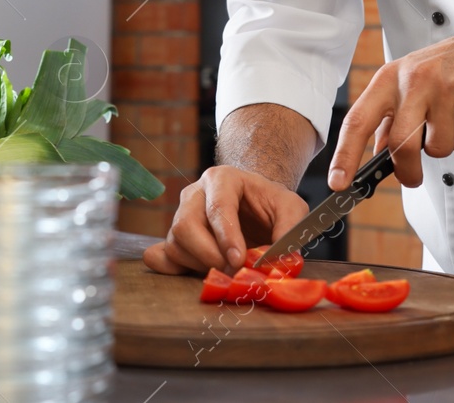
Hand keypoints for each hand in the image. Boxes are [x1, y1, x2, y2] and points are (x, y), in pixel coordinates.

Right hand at [142, 165, 309, 275]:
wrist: (255, 205)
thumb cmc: (270, 203)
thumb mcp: (291, 208)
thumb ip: (290, 228)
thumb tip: (281, 259)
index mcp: (222, 179)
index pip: (217, 207)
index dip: (227, 237)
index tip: (240, 261)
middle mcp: (195, 194)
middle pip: (186, 226)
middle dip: (209, 255)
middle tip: (233, 272)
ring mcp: (180, 215)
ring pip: (176, 244)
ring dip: (200, 265)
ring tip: (227, 268)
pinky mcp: (174, 237)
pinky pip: (162, 255)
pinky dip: (173, 269)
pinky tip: (192, 273)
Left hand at [329, 28, 453, 188]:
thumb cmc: (449, 66)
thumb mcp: (409, 80)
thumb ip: (390, 115)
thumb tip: (374, 154)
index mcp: (390, 78)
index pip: (358, 120)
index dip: (345, 155)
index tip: (338, 181)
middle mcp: (414, 81)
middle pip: (400, 144)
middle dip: (407, 171)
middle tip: (412, 177)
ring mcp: (445, 90)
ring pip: (436, 150)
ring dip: (444, 146)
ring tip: (452, 119)